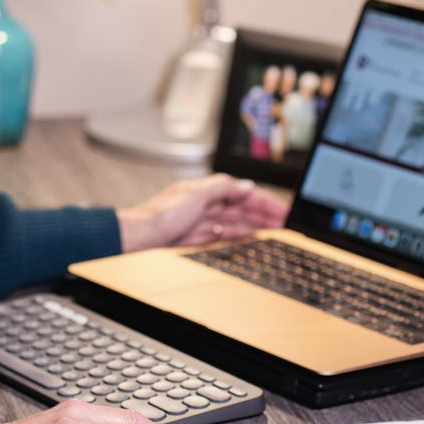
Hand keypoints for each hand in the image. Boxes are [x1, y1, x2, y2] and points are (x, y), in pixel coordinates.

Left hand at [116, 173, 288, 252]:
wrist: (137, 238)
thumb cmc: (159, 215)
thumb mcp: (194, 195)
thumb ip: (222, 188)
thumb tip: (246, 185)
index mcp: (206, 190)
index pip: (242, 193)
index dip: (264, 200)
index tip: (282, 209)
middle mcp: (204, 203)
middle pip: (241, 208)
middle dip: (264, 213)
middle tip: (285, 222)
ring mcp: (200, 221)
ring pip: (235, 222)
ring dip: (255, 225)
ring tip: (273, 232)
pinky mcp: (195, 237)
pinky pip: (224, 235)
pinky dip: (239, 236)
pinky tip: (249, 239)